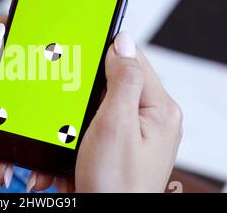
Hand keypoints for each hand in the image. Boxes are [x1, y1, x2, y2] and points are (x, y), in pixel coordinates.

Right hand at [0, 32, 181, 192]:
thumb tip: (124, 42)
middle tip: (67, 103)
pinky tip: (71, 148)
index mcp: (159, 109)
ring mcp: (135, 131)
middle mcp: (151, 118)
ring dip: (78, 117)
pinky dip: (79, 132)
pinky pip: (97, 124)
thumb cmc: (115, 184)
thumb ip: (122, 81)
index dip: (106, 50)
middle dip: (85, 92)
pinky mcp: (120, 142)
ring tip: (67, 135)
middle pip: (114, 82)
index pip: (134, 60)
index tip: (81, 42)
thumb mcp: (115, 126)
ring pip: (101, 104)